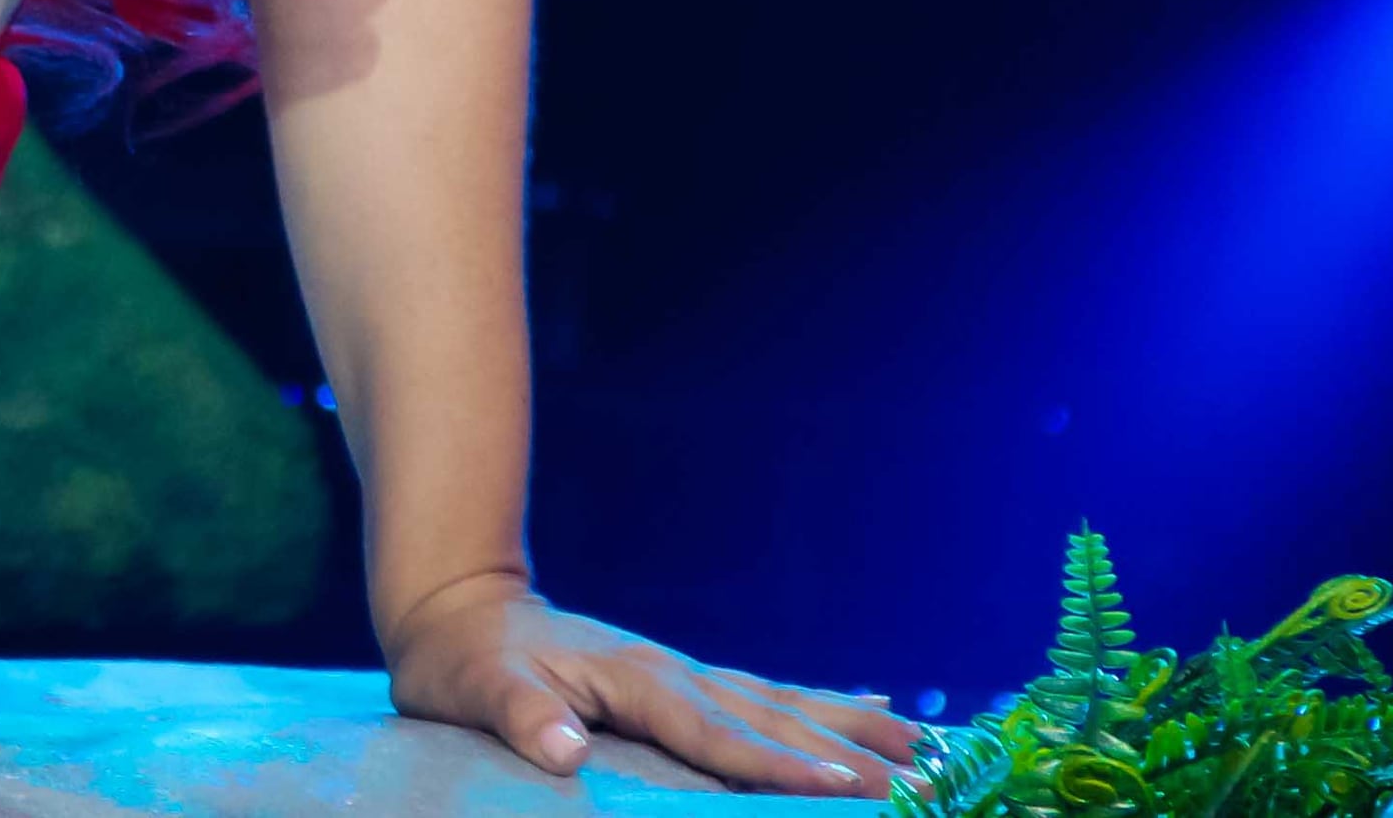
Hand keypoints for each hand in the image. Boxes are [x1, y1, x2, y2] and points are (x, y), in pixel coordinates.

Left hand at [386, 572, 923, 794]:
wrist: (458, 603)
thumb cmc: (462, 659)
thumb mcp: (473, 687)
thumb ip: (519, 714)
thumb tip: (564, 746)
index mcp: (637, 681)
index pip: (719, 734)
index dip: (779, 765)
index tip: (845, 788)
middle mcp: (677, 673)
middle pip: (777, 721)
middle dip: (853, 756)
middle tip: (927, 785)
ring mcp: (688, 673)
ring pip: (791, 706)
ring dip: (860, 730)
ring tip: (934, 752)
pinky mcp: (689, 681)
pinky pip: (774, 697)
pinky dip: (833, 708)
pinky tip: (882, 712)